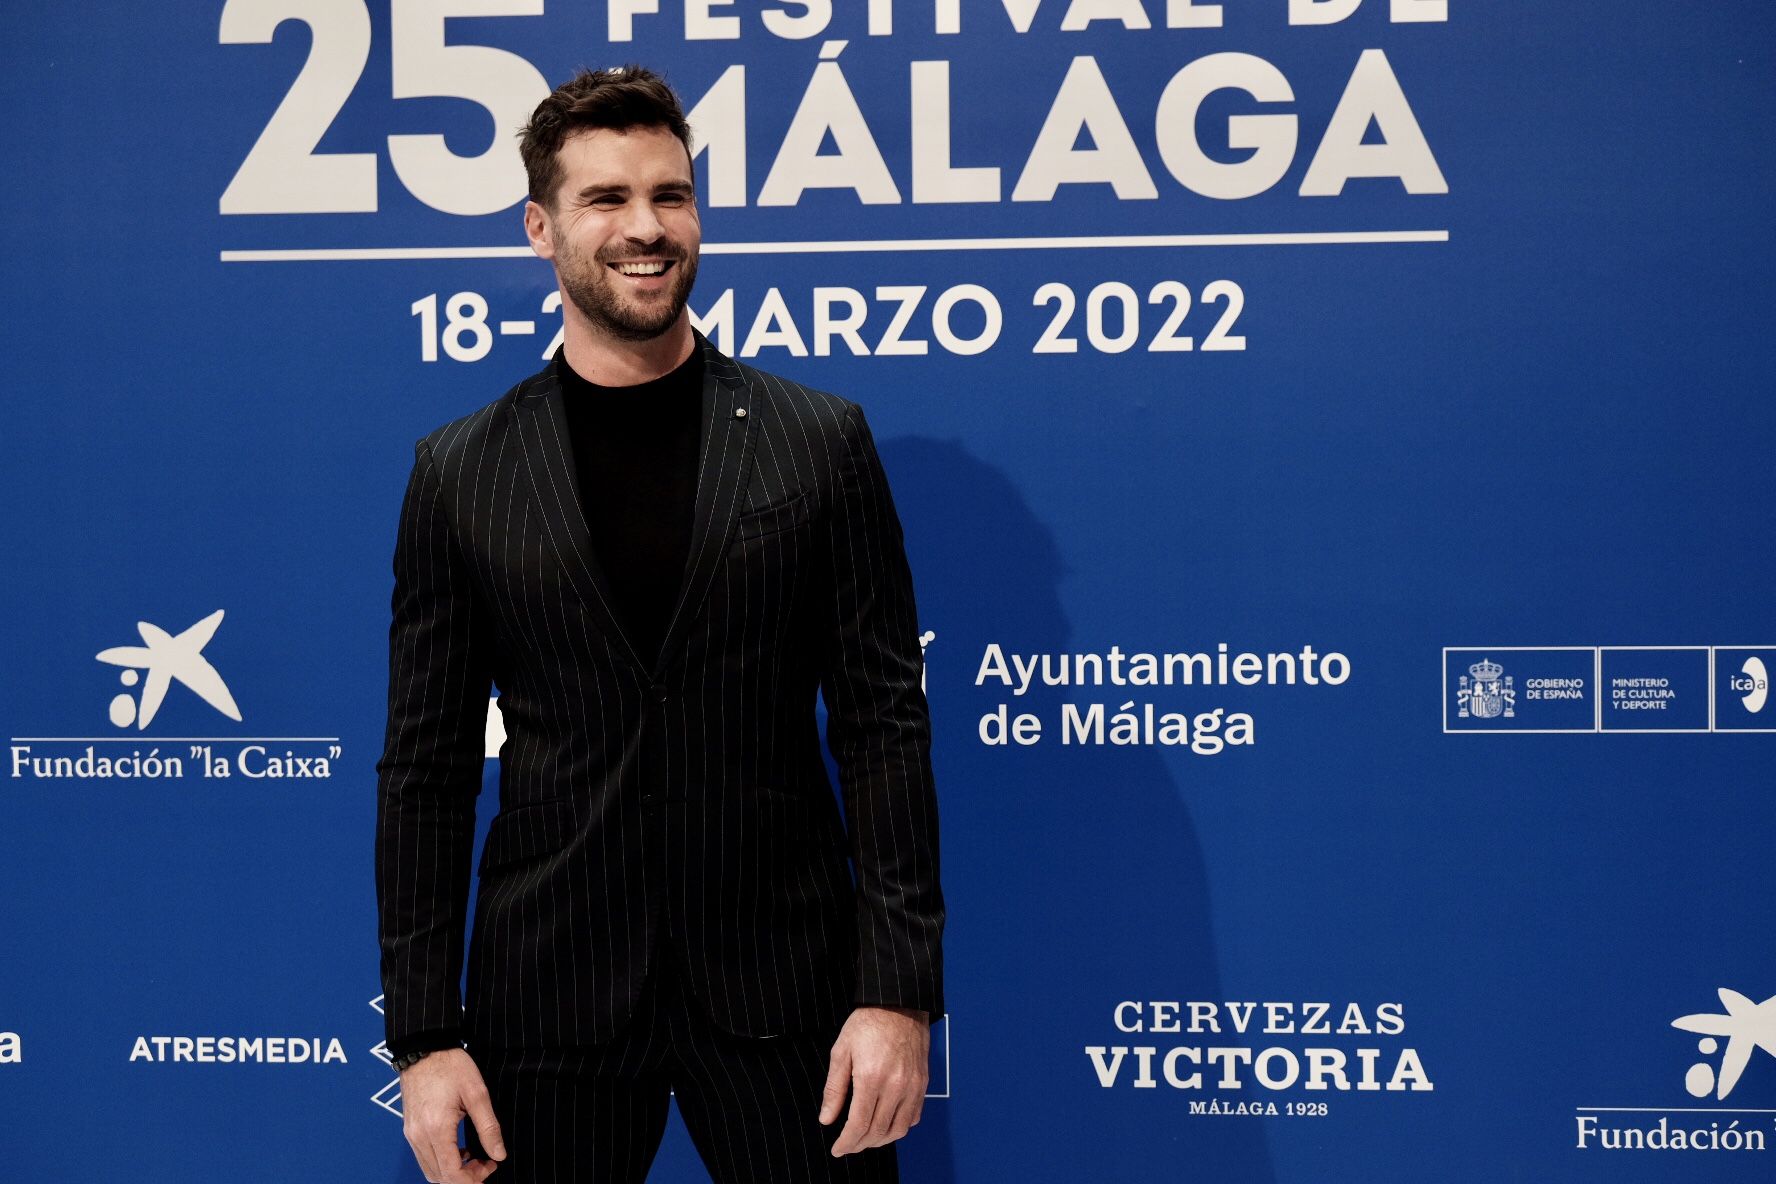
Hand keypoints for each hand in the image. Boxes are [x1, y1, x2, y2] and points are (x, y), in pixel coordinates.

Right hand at [399, 1049, 506, 1182]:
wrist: (424, 1049)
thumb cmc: (451, 1066)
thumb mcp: (477, 1094)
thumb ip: (489, 1127)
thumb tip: (499, 1154)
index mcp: (437, 1130)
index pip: (451, 1173)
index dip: (472, 1179)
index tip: (490, 1168)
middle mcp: (419, 1137)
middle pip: (439, 1176)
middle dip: (464, 1178)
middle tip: (486, 1164)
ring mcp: (411, 1134)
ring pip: (430, 1170)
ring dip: (452, 1172)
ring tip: (474, 1158)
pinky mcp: (410, 1129)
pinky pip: (424, 1157)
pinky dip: (441, 1162)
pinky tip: (459, 1150)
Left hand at [819, 1006, 929, 1155]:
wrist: (899, 1004)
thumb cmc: (868, 1023)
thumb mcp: (841, 1051)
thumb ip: (834, 1089)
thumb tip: (827, 1118)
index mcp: (871, 1077)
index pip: (859, 1124)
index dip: (847, 1142)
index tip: (838, 1149)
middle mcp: (895, 1085)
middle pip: (878, 1131)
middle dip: (860, 1144)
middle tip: (848, 1146)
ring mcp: (913, 1086)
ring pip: (899, 1129)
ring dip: (881, 1140)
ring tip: (866, 1139)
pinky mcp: (923, 1083)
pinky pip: (914, 1116)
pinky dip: (899, 1127)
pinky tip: (886, 1124)